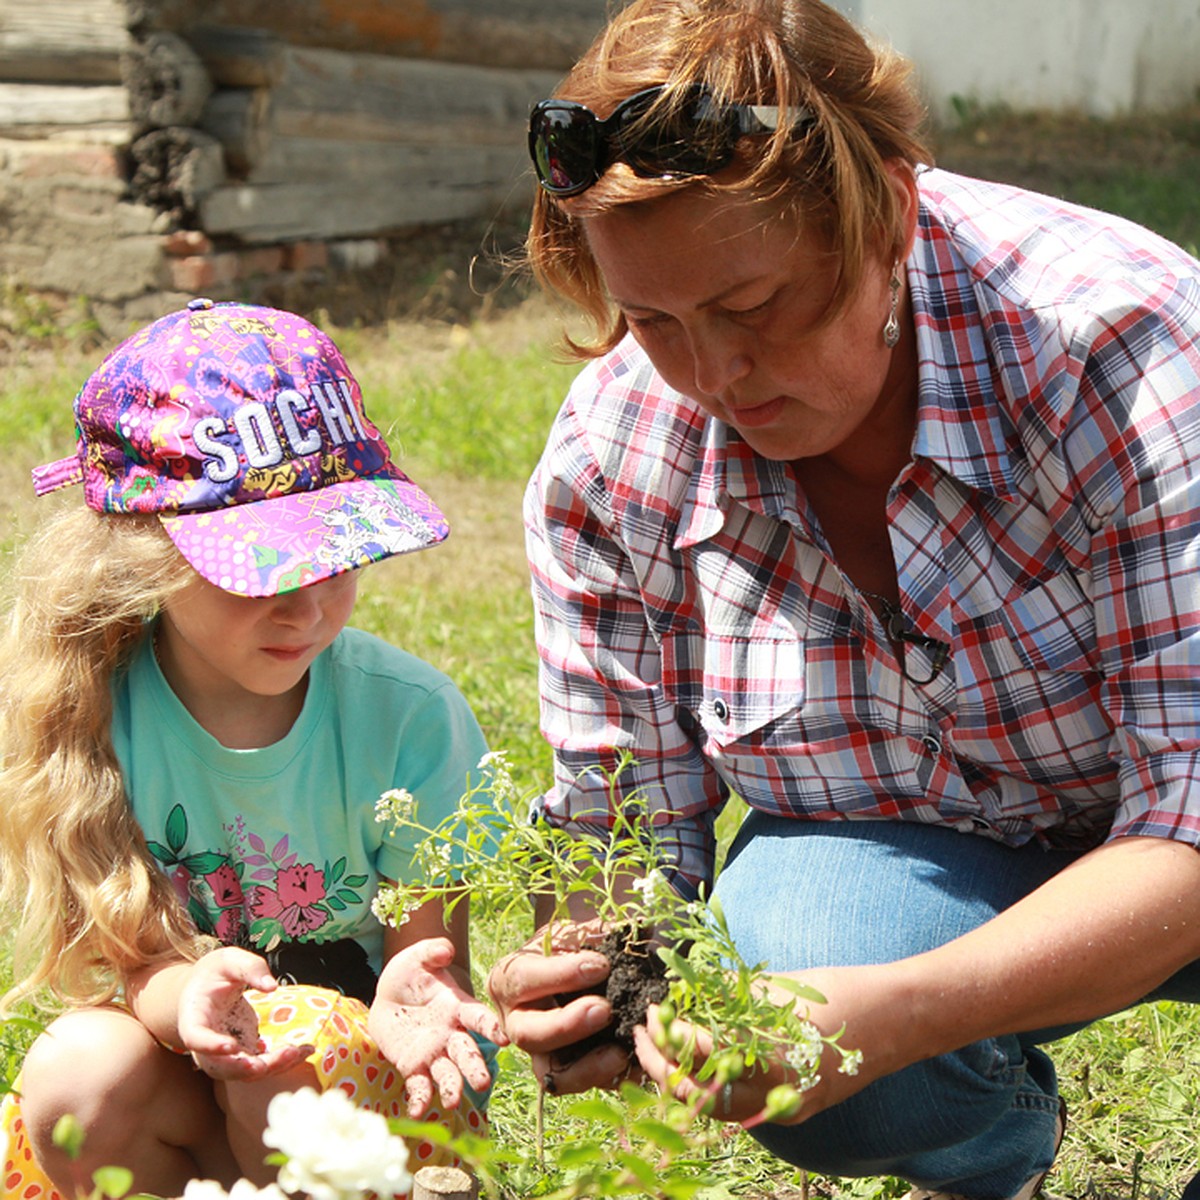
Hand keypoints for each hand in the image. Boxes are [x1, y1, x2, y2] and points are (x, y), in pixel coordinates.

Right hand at [176, 947, 313, 1080]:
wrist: (206, 988)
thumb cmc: (214, 972)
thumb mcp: (228, 960)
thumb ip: (249, 968)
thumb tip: (272, 986)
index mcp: (193, 1018)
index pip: (196, 1038)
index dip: (211, 1046)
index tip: (230, 1047)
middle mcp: (205, 1045)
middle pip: (222, 1066)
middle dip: (248, 1067)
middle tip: (273, 1060)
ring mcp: (224, 1054)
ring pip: (244, 1072)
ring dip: (272, 1067)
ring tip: (299, 1052)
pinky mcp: (243, 1053)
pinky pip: (261, 1065)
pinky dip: (282, 1061)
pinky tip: (305, 1051)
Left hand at [369, 937, 507, 1116]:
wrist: (388, 995)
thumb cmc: (411, 972)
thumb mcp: (419, 956)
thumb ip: (433, 951)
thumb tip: (445, 951)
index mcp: (458, 1007)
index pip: (478, 1018)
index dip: (491, 1027)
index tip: (503, 1040)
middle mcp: (451, 1034)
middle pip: (467, 1053)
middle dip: (475, 1068)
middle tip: (482, 1083)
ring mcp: (434, 1053)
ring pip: (448, 1074)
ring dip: (452, 1089)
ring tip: (452, 1102)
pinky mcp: (413, 1067)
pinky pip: (419, 1086)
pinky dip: (420, 1100)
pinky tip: (417, 1111)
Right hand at [486, 920, 630, 1093]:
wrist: (568, 968)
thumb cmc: (567, 947)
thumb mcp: (572, 932)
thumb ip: (596, 931)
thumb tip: (639, 928)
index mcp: (509, 981)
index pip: (525, 980)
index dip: (562, 975)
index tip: (601, 965)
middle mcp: (515, 1022)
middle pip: (530, 1034)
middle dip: (567, 1025)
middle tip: (604, 1010)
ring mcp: (538, 1052)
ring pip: (550, 1075)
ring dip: (586, 1068)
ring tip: (620, 1052)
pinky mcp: (563, 1073)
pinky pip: (583, 1087)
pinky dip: (609, 1080)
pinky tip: (635, 1066)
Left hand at [633, 965, 893, 1126]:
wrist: (898, 1019)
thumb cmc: (840, 992)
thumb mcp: (779, 989)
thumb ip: (731, 1000)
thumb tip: (684, 999)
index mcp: (772, 1060)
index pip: (702, 1054)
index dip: (670, 1031)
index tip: (654, 1008)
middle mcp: (778, 1096)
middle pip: (700, 1096)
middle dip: (662, 1066)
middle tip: (642, 1034)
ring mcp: (788, 1108)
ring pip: (716, 1110)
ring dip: (681, 1081)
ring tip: (658, 1049)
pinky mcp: (795, 1108)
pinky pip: (741, 1107)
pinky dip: (710, 1088)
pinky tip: (696, 1061)